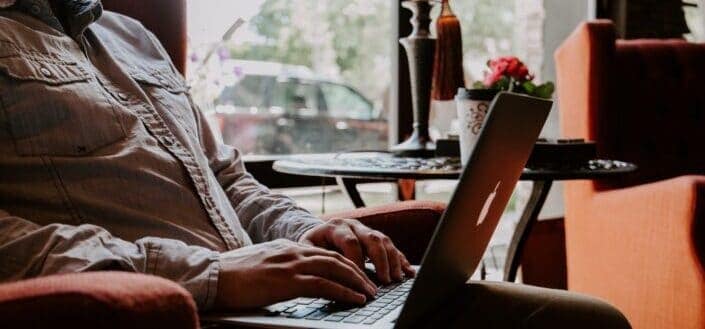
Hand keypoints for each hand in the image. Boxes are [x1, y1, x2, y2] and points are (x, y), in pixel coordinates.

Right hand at [215, 239, 376, 309]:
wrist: (213, 276)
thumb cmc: (232, 275)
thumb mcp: (262, 264)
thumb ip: (281, 266)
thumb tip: (293, 277)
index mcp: (288, 247)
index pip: (324, 252)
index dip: (344, 263)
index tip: (357, 274)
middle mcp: (293, 251)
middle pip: (336, 257)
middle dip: (358, 271)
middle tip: (372, 285)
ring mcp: (292, 264)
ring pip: (336, 269)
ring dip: (357, 282)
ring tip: (370, 294)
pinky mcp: (288, 281)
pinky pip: (324, 285)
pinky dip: (344, 292)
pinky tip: (355, 299)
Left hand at [299, 218, 414, 284]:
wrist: (315, 237)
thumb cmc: (311, 248)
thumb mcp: (308, 252)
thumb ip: (320, 261)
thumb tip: (332, 280)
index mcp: (335, 227)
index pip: (350, 242)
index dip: (357, 261)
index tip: (360, 279)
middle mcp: (353, 225)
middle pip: (372, 238)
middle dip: (381, 260)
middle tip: (385, 280)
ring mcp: (366, 230)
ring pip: (384, 241)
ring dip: (393, 261)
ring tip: (397, 279)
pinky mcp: (375, 239)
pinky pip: (392, 247)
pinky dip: (401, 260)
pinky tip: (409, 272)